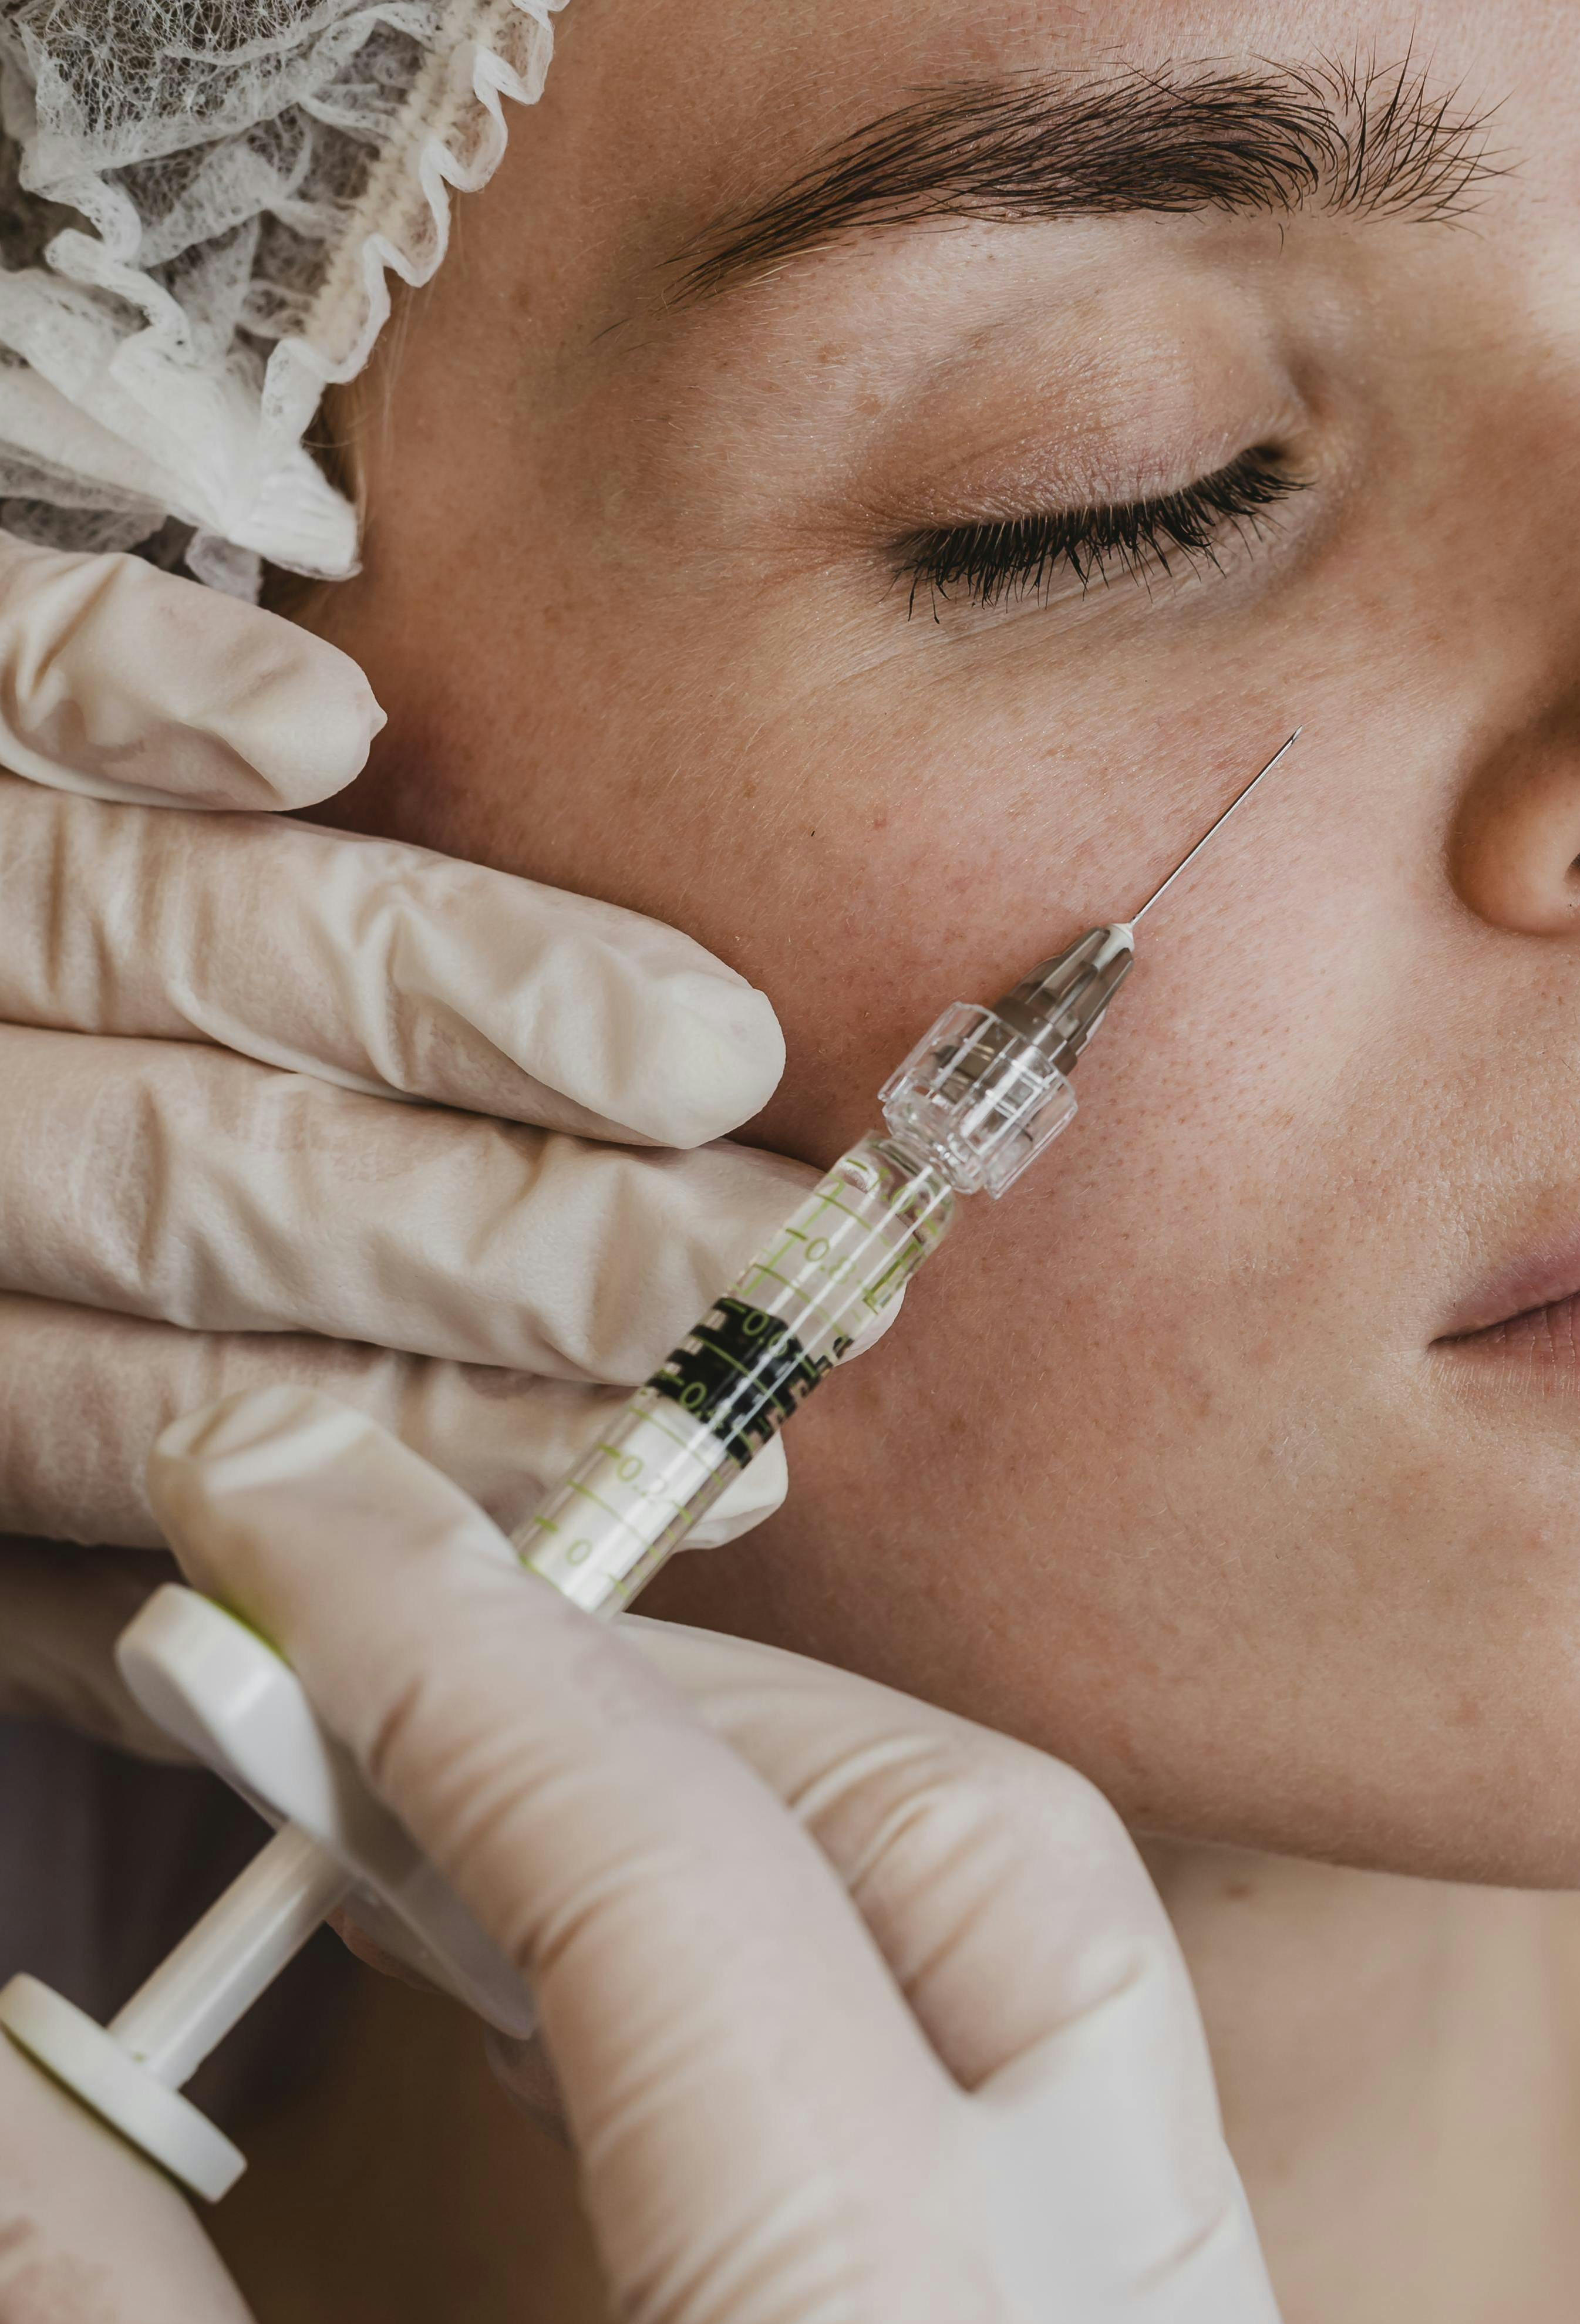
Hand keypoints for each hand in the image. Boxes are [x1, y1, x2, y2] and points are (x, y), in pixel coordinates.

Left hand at [0, 532, 821, 1751]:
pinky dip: (135, 683)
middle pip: (210, 1186)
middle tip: (760, 1272)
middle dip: (513, 1243)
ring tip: (690, 1045)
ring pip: (157, 940)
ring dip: (438, 992)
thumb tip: (246, 1640)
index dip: (466, 1433)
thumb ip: (7, 1560)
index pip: (196, 1404)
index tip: (699, 1444)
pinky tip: (312, 731)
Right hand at [0, 1389, 1354, 2323]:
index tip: (281, 1512)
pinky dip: (828, 1983)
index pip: (717, 1914)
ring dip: (755, 1818)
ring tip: (463, 1780)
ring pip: (1047, 1969)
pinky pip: (1054, 2121)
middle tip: (365, 1648)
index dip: (461, 1669)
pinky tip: (606, 1983)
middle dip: (658, 1707)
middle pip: (974, 1875)